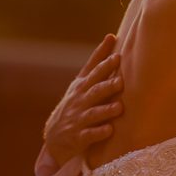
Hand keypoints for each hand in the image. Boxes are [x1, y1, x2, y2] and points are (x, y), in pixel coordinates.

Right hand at [44, 34, 123, 165]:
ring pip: (93, 113)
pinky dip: (99, 132)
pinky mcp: (79, 137)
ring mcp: (78, 118)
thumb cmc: (76, 106)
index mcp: (82, 86)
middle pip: (95, 90)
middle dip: (107, 84)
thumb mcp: (82, 85)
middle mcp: (79, 100)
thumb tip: (113, 37)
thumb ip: (98, 65)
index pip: (92, 67)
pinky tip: (109, 130)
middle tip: (120, 80)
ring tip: (119, 107)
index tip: (113, 40)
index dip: (102, 54)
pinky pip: (89, 135)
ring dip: (106, 110)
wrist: (55, 139)